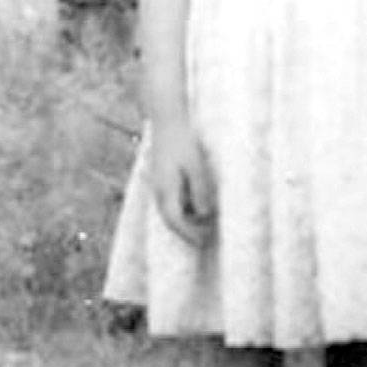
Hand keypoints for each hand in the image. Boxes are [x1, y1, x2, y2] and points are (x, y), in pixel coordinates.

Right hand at [149, 118, 215, 246]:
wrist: (167, 122)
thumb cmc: (183, 143)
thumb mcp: (196, 166)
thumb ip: (200, 190)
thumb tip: (204, 215)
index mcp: (166, 189)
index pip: (175, 221)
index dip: (189, 235)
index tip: (203, 244)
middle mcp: (159, 191)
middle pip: (171, 220)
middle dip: (187, 233)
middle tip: (207, 242)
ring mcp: (160, 186)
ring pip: (172, 212)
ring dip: (187, 222)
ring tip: (207, 229)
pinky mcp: (164, 180)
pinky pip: (173, 202)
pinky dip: (185, 210)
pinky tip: (200, 209)